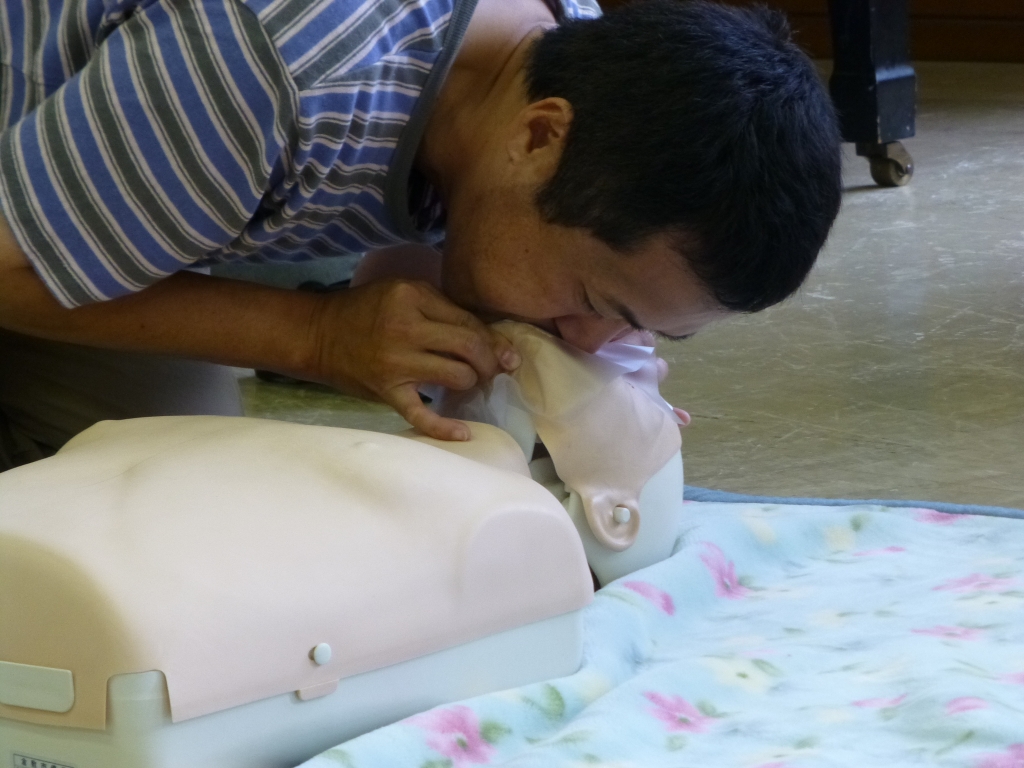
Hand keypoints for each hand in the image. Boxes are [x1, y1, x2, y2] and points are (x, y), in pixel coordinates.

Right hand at [308, 280, 519, 440]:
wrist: (319, 334)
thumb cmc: (366, 311)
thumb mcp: (403, 294)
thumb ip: (443, 309)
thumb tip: (493, 341)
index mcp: (412, 297)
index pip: (468, 322)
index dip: (493, 341)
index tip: (507, 355)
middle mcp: (405, 328)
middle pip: (469, 348)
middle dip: (490, 362)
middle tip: (493, 370)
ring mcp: (396, 362)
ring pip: (456, 376)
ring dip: (470, 382)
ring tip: (466, 381)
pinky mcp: (387, 391)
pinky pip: (421, 414)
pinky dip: (444, 428)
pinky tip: (464, 433)